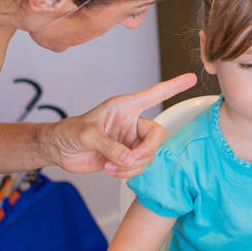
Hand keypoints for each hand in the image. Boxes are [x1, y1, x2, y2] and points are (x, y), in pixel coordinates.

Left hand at [51, 73, 195, 176]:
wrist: (60, 150)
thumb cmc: (71, 132)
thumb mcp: (87, 135)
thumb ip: (109, 146)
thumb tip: (128, 158)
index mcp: (125, 107)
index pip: (154, 95)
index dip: (173, 87)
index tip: (191, 78)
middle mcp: (132, 123)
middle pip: (156, 136)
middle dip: (145, 151)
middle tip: (127, 159)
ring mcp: (130, 141)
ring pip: (148, 155)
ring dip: (131, 165)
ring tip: (110, 166)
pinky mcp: (126, 157)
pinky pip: (138, 167)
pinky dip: (127, 172)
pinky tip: (110, 170)